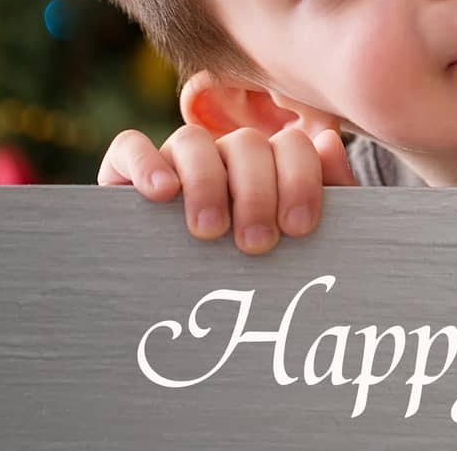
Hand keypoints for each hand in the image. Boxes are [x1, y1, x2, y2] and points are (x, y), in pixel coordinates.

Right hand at [97, 122, 357, 254]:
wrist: (185, 316)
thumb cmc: (256, 276)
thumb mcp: (297, 246)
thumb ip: (329, 196)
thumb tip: (329, 143)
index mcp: (270, 164)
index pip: (292, 146)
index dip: (299, 180)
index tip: (298, 228)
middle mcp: (224, 156)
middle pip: (246, 143)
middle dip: (256, 192)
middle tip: (256, 243)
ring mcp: (176, 161)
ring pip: (191, 141)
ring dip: (206, 181)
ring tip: (210, 229)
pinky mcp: (127, 171)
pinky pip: (131, 146)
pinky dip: (146, 162)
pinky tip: (160, 192)